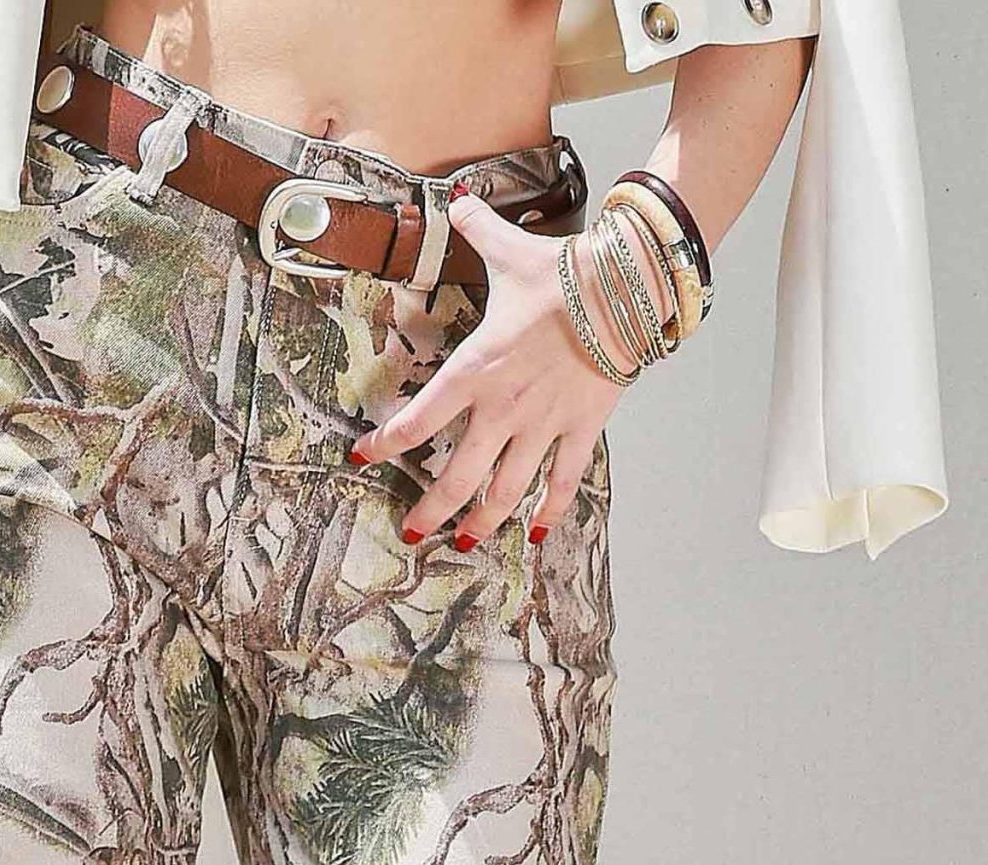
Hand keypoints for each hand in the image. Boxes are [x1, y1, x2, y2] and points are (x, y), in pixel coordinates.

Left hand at [354, 192, 627, 548]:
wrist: (625, 287)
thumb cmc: (564, 273)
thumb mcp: (509, 251)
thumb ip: (476, 229)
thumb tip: (458, 199)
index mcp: (475, 369)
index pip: (417, 420)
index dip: (385, 445)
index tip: (362, 458)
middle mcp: (503, 408)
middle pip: (457, 477)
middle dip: (430, 511)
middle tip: (412, 534)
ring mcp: (543, 425)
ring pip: (505, 492)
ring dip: (482, 522)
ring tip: (466, 542)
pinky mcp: (581, 429)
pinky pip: (563, 482)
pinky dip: (549, 512)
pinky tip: (534, 535)